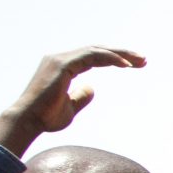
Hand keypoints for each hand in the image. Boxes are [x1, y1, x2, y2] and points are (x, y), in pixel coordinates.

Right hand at [0, 46, 144, 156]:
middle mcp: (60, 58)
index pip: (94, 57)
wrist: (29, 121)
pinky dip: (109, 58)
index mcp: (63, 66)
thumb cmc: (46, 118)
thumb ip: (81, 97)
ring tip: (140, 60)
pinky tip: (126, 65)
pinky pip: (91, 56)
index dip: (114, 59)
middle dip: (122, 53)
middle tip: (143, 59)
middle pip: (97, 51)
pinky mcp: (61, 64)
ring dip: (120, 54)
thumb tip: (92, 88)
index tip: (134, 64)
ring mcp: (60, 59)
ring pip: (96, 50)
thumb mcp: (70, 107)